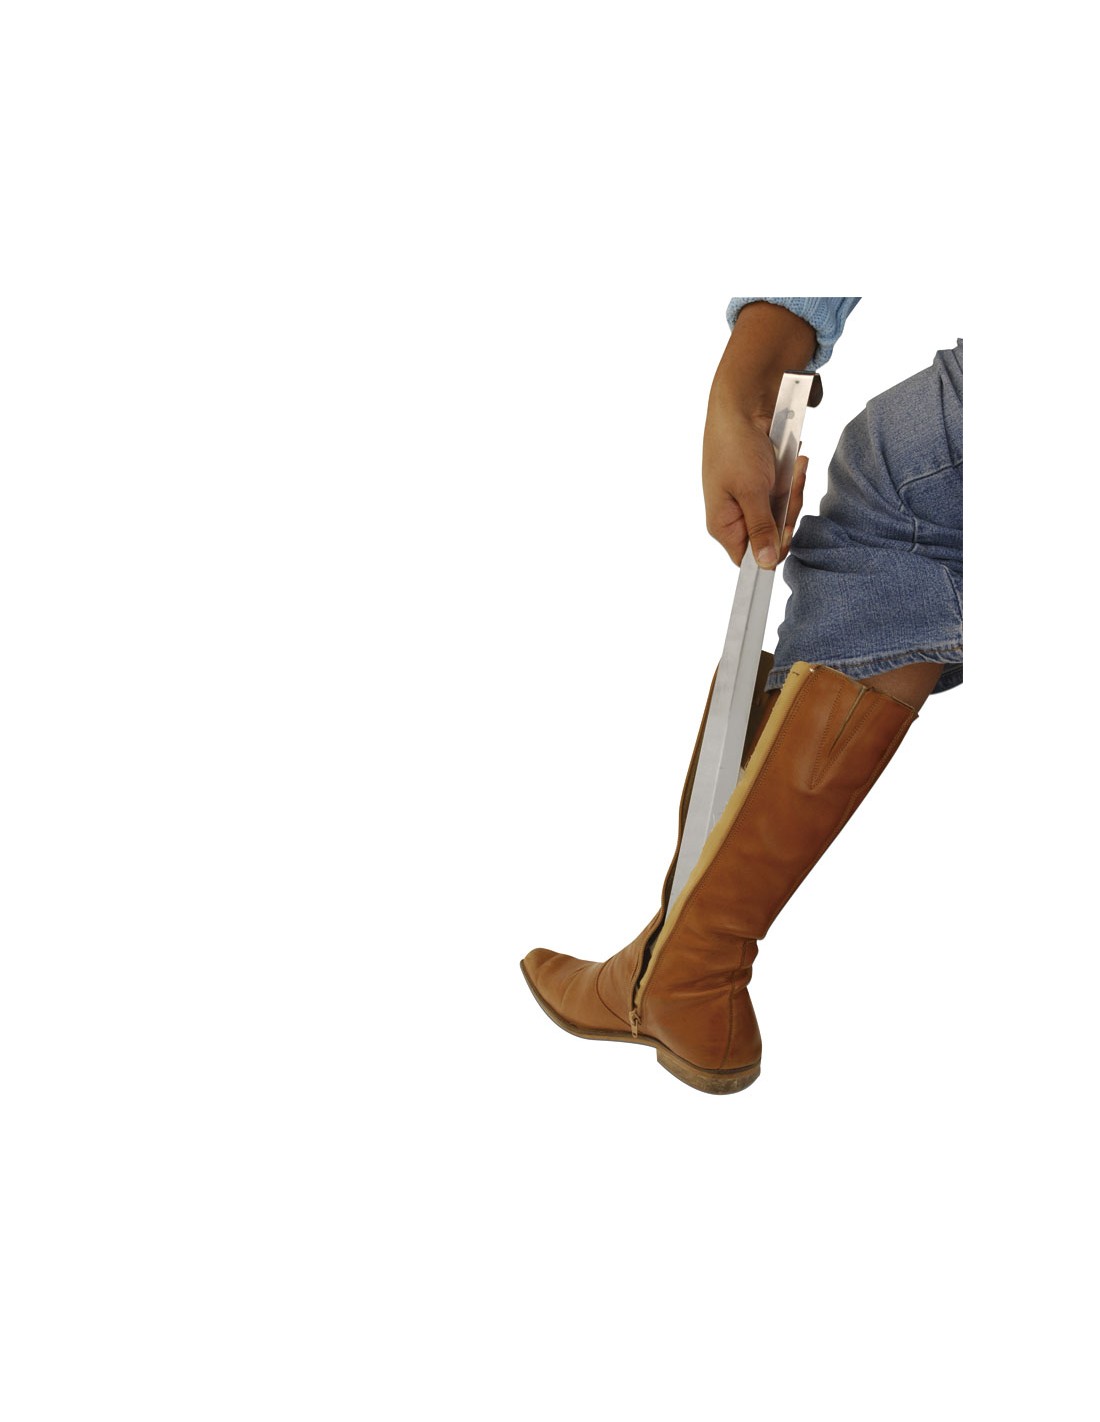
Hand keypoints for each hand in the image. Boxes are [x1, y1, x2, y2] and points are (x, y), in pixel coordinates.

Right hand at [702, 401, 808, 567]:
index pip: (749, 560)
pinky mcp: (765, 484)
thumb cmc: (736, 446)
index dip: (771, 551)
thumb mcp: (751, 491)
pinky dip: (794, 478)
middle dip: (788, 511)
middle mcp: (736, 516)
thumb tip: (764, 565)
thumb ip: (760, 528)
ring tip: (793, 466)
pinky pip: (787, 494)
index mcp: (723, 524)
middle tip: (790, 486)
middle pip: (772, 537)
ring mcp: (752, 500)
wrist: (744, 404)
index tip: (786, 531)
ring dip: (794, 490)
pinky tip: (794, 461)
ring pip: (784, 515)